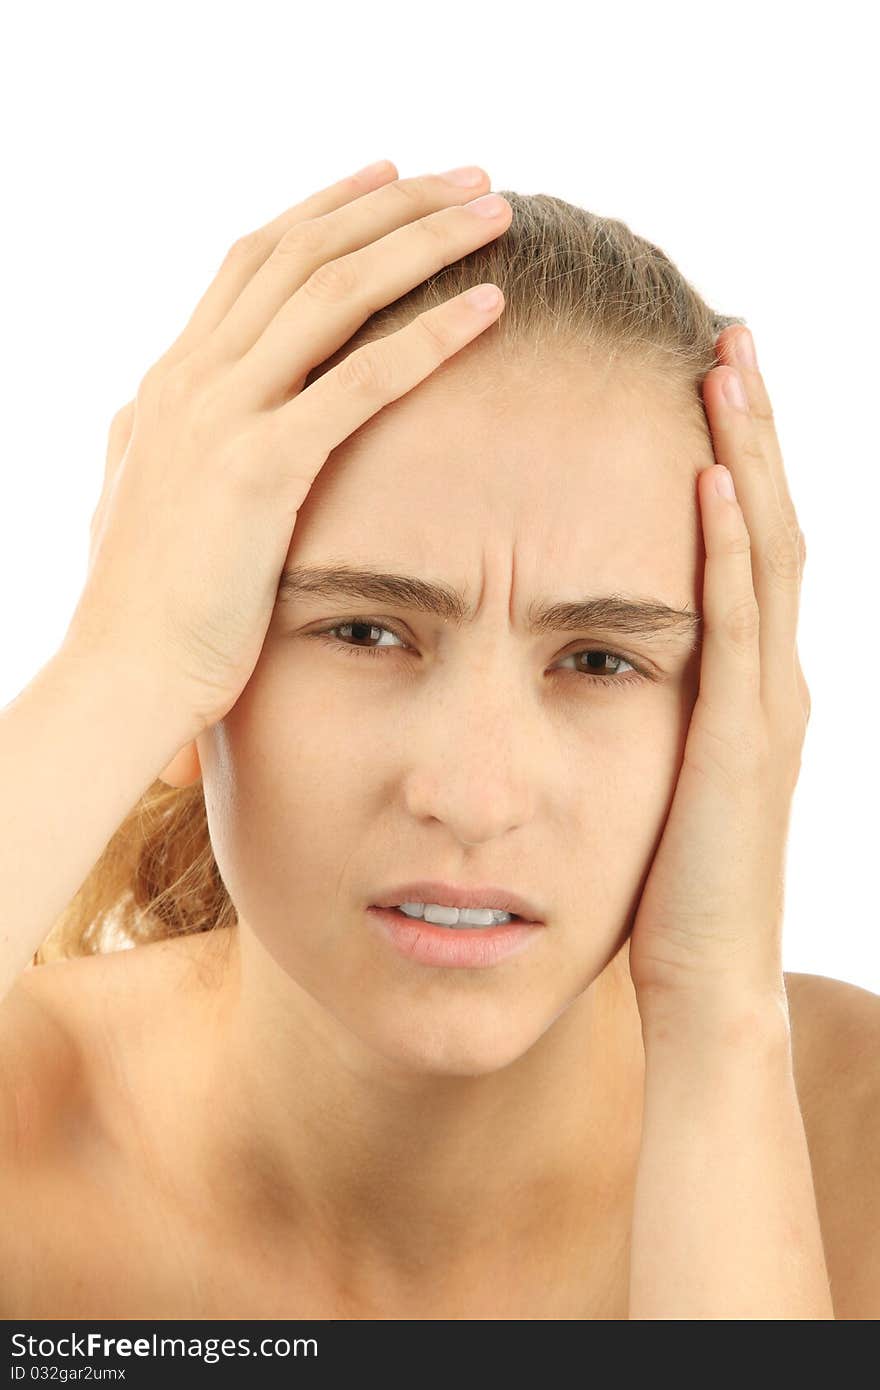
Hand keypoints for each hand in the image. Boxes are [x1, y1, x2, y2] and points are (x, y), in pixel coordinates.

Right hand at [64, 161, 512, 741]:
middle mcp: (194, 379)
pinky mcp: (258, 470)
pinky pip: (359, 383)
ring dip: (423, 242)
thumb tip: (149, 405)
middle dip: (393, 202)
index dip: (327, 209)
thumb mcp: (139, 495)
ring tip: (496, 213)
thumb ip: (155, 436)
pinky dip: (430, 337)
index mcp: (173, 381)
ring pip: (334, 294)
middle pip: (303, 253)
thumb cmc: (143, 605)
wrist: (122, 674)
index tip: (391, 176)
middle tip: (470, 176)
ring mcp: (222, 417)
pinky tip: (490, 310)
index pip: (255, 260)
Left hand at [627, 327, 809, 1027]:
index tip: (701, 378)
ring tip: (724, 363)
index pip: (744, 544)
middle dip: (751, 426)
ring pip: (764, 550)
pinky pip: (737, 622)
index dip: (733, 457)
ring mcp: (768, 702)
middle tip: (725, 334)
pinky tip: (706, 478)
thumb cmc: (664, 887)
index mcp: (748, 680)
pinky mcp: (742, 738)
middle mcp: (773, 676)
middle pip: (767, 521)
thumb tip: (583, 655)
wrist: (704, 982)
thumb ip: (640, 706)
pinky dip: (726, 546)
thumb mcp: (651, 773)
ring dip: (747, 454)